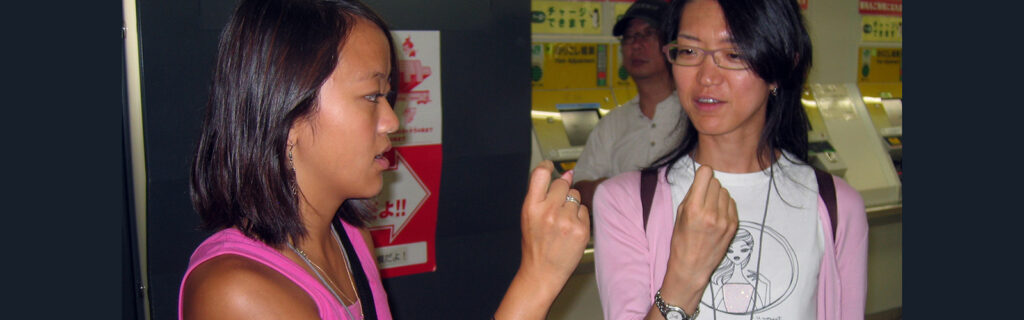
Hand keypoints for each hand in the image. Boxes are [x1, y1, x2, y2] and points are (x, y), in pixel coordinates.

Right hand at [520, 160, 590, 283]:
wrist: (542, 272)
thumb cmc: (535, 244)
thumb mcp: (529, 216)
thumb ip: (543, 194)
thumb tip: (567, 173)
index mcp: (531, 207)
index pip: (541, 174)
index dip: (548, 166)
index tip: (551, 166)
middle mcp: (548, 212)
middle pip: (563, 183)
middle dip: (561, 191)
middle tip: (556, 208)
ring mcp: (566, 221)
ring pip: (576, 196)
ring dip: (571, 205)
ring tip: (562, 221)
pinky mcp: (581, 229)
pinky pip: (584, 210)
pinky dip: (579, 217)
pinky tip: (570, 229)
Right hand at [660, 165, 737, 309]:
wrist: (692, 266)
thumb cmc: (682, 241)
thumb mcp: (680, 214)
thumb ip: (692, 194)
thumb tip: (703, 178)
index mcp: (694, 208)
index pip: (706, 174)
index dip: (703, 175)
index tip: (701, 180)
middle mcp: (711, 212)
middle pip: (716, 182)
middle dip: (709, 187)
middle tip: (703, 199)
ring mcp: (724, 219)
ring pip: (725, 192)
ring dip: (717, 196)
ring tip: (710, 209)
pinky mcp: (733, 225)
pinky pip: (732, 203)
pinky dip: (725, 206)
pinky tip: (717, 216)